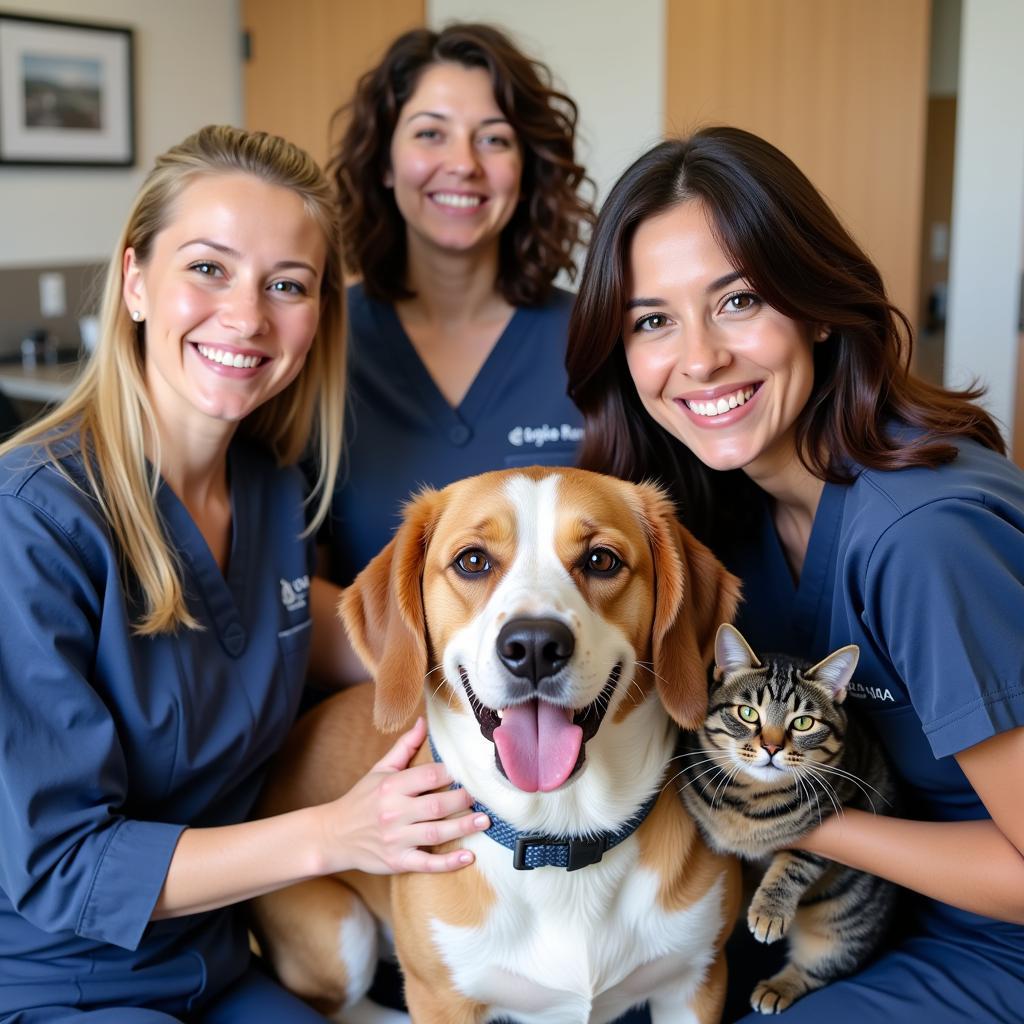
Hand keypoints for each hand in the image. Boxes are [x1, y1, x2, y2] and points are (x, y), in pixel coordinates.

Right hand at [320, 717, 489, 874]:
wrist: (333, 836)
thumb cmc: (361, 800)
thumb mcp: (379, 770)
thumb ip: (403, 747)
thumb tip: (423, 722)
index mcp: (391, 787)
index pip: (428, 776)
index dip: (451, 773)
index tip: (471, 772)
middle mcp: (393, 812)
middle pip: (436, 805)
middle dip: (463, 800)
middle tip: (484, 797)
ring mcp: (395, 839)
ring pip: (435, 833)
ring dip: (463, 827)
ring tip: (484, 821)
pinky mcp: (396, 862)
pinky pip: (426, 863)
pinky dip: (448, 863)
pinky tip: (468, 857)